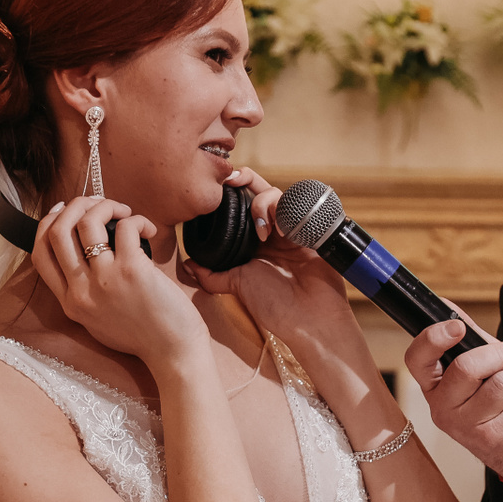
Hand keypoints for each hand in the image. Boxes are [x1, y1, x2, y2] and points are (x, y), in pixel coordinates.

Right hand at [32, 196, 208, 367]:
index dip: (47, 224)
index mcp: (70, 303)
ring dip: (104, 206)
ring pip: (86, 222)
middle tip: (98, 204)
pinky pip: (125, 227)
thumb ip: (85, 292)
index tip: (63, 210)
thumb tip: (85, 252)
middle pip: (56, 232)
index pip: (39, 254)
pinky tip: (149, 230)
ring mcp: (105, 280)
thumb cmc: (144, 335)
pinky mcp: (132, 270)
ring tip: (124, 212)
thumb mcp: (98, 320)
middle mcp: (81, 291)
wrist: (173, 354)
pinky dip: (137, 220)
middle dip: (75, 205)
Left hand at [181, 168, 359, 352]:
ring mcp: (294, 230)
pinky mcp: (313, 231)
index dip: (233, 191)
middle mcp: (275, 231)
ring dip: (266, 202)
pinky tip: (280, 229)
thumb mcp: (238, 286)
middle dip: (248, 181)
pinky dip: (288, 210)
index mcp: (256, 241)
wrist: (310, 320)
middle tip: (235, 181)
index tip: (221, 186)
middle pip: (262, 191)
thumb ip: (213, 276)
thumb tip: (189, 265)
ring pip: (280, 195)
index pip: (243, 205)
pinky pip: (301, 207)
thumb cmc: (276, 306)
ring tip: (263, 230)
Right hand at [405, 316, 502, 487]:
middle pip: (467, 366)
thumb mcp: (483, 370)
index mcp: (435, 388)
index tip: (457, 327)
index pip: (417, 360)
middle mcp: (444, 410)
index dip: (433, 338)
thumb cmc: (502, 407)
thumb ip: (468, 339)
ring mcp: (469, 429)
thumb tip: (445, 304)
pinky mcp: (498, 441)